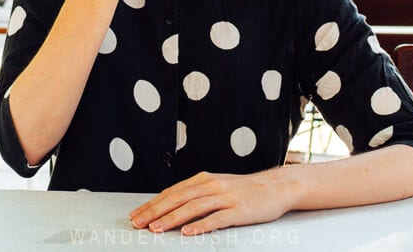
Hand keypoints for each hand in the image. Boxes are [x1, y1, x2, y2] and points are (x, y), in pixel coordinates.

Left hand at [129, 169, 293, 234]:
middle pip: (178, 198)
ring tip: (157, 229)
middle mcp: (212, 185)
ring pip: (193, 207)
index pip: (173, 192)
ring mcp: (225, 196)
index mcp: (204, 179)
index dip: (153, 204)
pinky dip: (201, 225)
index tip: (137, 215)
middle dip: (156, 211)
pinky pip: (216, 218)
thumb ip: (197, 194)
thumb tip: (172, 204)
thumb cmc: (244, 190)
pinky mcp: (238, 210)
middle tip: (138, 223)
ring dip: (172, 218)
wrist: (276, 187)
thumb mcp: (218, 186)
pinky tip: (188, 233)